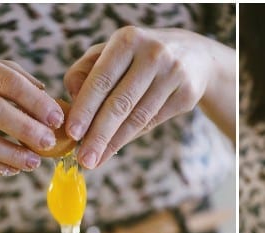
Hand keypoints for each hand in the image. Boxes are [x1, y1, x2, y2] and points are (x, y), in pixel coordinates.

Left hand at [64, 27, 209, 168]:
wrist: (193, 55)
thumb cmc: (140, 56)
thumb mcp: (113, 52)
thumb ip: (87, 70)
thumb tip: (72, 97)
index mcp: (128, 40)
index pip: (101, 80)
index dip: (85, 108)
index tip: (71, 133)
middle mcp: (152, 55)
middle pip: (120, 103)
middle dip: (99, 134)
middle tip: (84, 159)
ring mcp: (172, 75)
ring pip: (137, 117)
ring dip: (114, 142)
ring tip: (95, 160)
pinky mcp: (186, 95)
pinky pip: (153, 122)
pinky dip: (131, 137)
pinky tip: (114, 149)